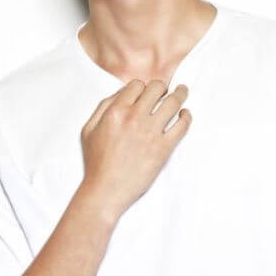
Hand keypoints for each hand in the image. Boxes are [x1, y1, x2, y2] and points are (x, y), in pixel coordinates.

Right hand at [79, 79, 190, 217]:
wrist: (105, 191)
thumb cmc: (96, 162)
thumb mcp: (89, 129)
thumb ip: (104, 107)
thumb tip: (122, 93)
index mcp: (116, 111)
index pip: (137, 85)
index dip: (143, 86)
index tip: (147, 91)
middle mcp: (134, 117)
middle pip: (157, 88)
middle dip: (162, 87)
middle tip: (165, 91)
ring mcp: (151, 132)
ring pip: (173, 102)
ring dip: (180, 94)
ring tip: (182, 92)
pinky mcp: (163, 148)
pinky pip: (182, 126)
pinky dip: (186, 117)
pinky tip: (185, 115)